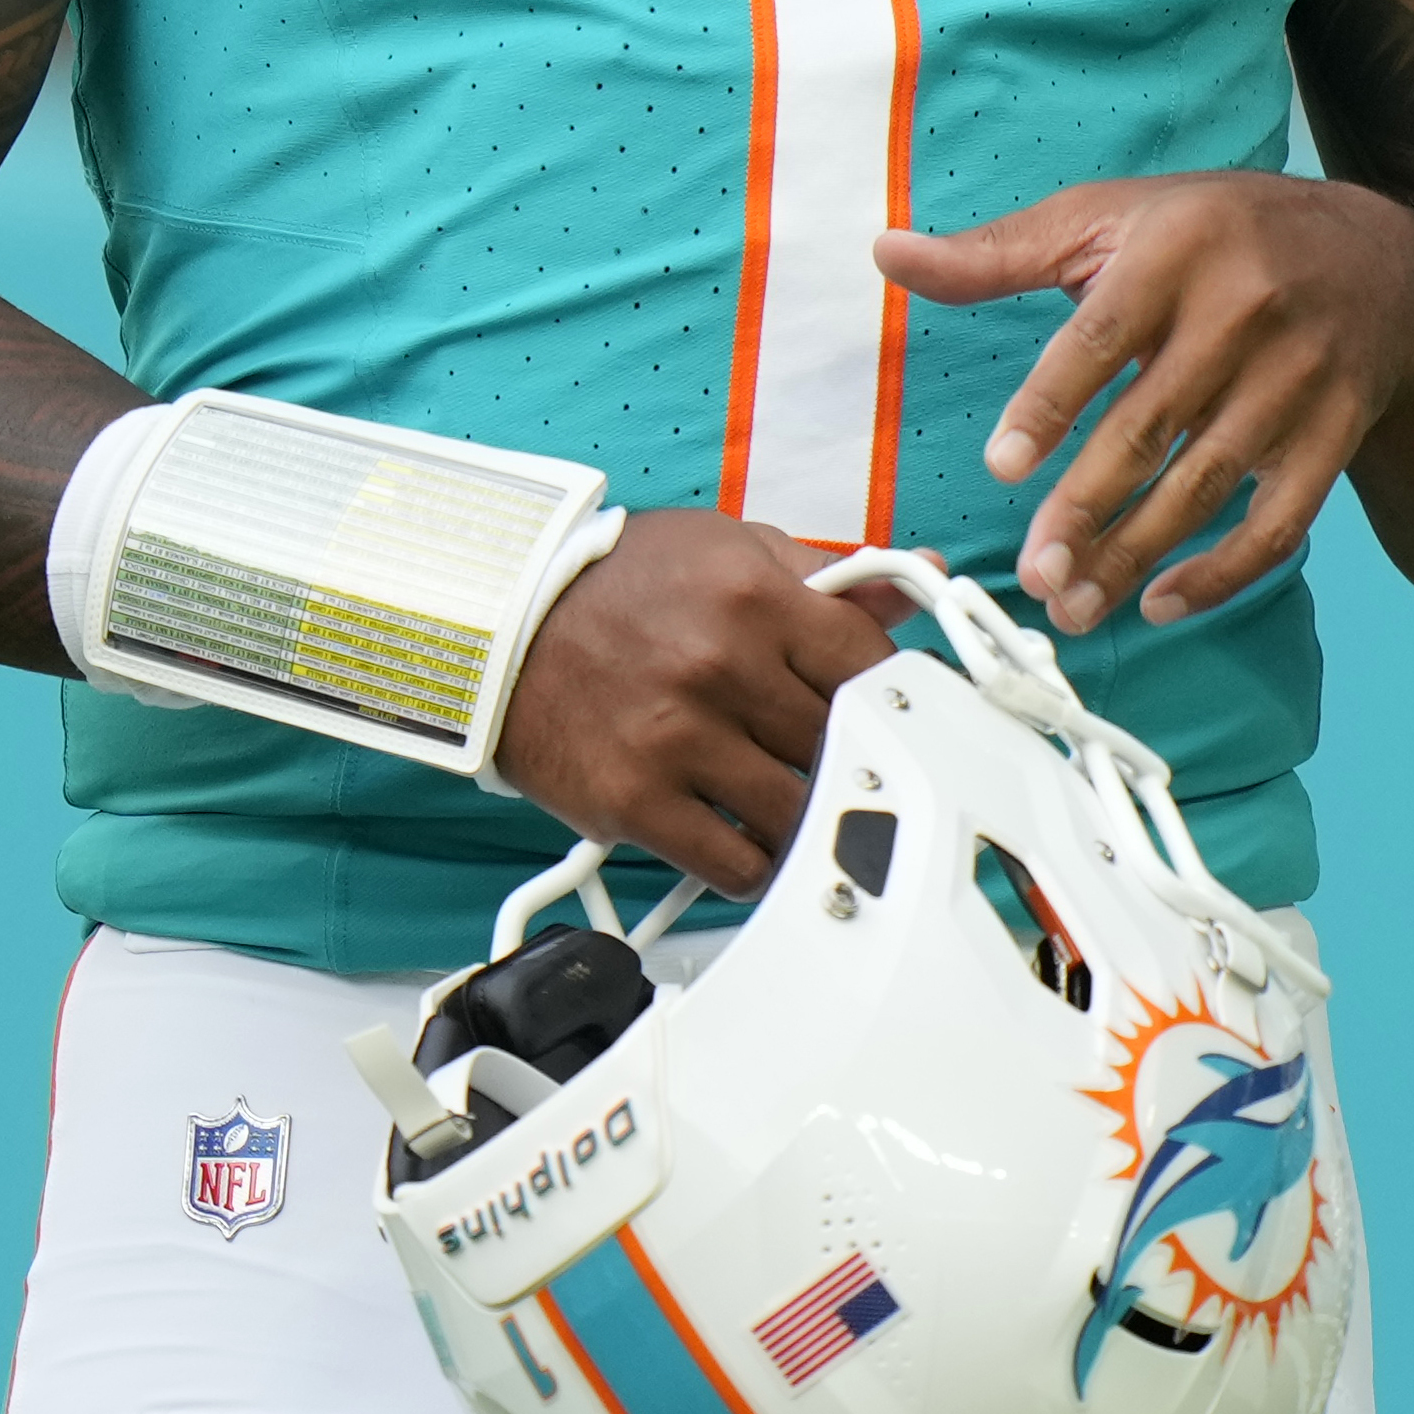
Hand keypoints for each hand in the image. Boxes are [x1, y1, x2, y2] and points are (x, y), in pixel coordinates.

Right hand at [490, 511, 908, 897]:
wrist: (502, 626)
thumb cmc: (618, 586)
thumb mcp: (724, 549)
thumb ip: (822, 574)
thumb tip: (911, 585)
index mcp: (752, 597)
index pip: (867, 666)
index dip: (886, 696)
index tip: (883, 713)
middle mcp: (721, 667)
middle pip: (838, 743)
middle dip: (846, 757)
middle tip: (840, 763)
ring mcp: (678, 740)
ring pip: (796, 813)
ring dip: (806, 817)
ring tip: (798, 805)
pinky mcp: (636, 802)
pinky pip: (735, 863)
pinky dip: (755, 863)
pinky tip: (749, 840)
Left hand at [877, 172, 1413, 635]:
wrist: (1375, 263)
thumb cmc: (1213, 236)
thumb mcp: (1108, 217)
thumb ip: (997, 252)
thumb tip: (885, 254)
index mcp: (1177, 249)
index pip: (1102, 338)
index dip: (1051, 405)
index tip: (1003, 467)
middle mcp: (1246, 311)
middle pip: (1154, 425)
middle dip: (1089, 509)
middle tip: (1033, 574)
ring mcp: (1298, 380)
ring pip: (1209, 485)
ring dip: (1138, 555)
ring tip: (1073, 604)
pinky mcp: (1336, 436)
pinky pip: (1281, 522)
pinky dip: (1224, 573)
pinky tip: (1163, 604)